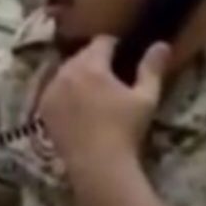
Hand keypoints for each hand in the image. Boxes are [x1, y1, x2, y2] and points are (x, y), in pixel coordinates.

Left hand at [36, 36, 169, 172]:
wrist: (97, 163)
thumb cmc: (126, 129)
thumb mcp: (145, 97)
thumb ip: (152, 68)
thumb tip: (161, 44)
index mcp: (91, 66)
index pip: (101, 42)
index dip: (114, 44)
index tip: (123, 52)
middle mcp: (66, 72)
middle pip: (81, 55)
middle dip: (95, 58)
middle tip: (110, 71)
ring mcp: (51, 89)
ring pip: (65, 70)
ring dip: (78, 73)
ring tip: (94, 86)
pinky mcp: (43, 107)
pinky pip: (54, 88)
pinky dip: (65, 89)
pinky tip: (77, 102)